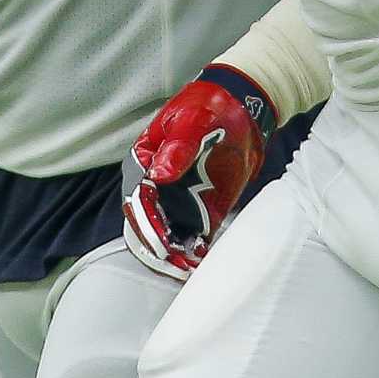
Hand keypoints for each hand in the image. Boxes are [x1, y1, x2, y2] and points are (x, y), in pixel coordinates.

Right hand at [122, 69, 276, 280]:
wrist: (240, 107)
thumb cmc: (208, 107)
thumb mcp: (192, 121)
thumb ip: (177, 147)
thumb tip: (158, 175)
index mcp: (144, 162)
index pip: (138, 198)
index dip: (147, 223)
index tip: (159, 243)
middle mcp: (157, 185)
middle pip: (149, 223)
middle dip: (159, 246)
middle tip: (175, 263)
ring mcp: (179, 199)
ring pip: (169, 234)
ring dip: (175, 254)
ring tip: (189, 269)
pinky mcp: (203, 207)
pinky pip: (195, 234)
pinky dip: (195, 250)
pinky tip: (202, 262)